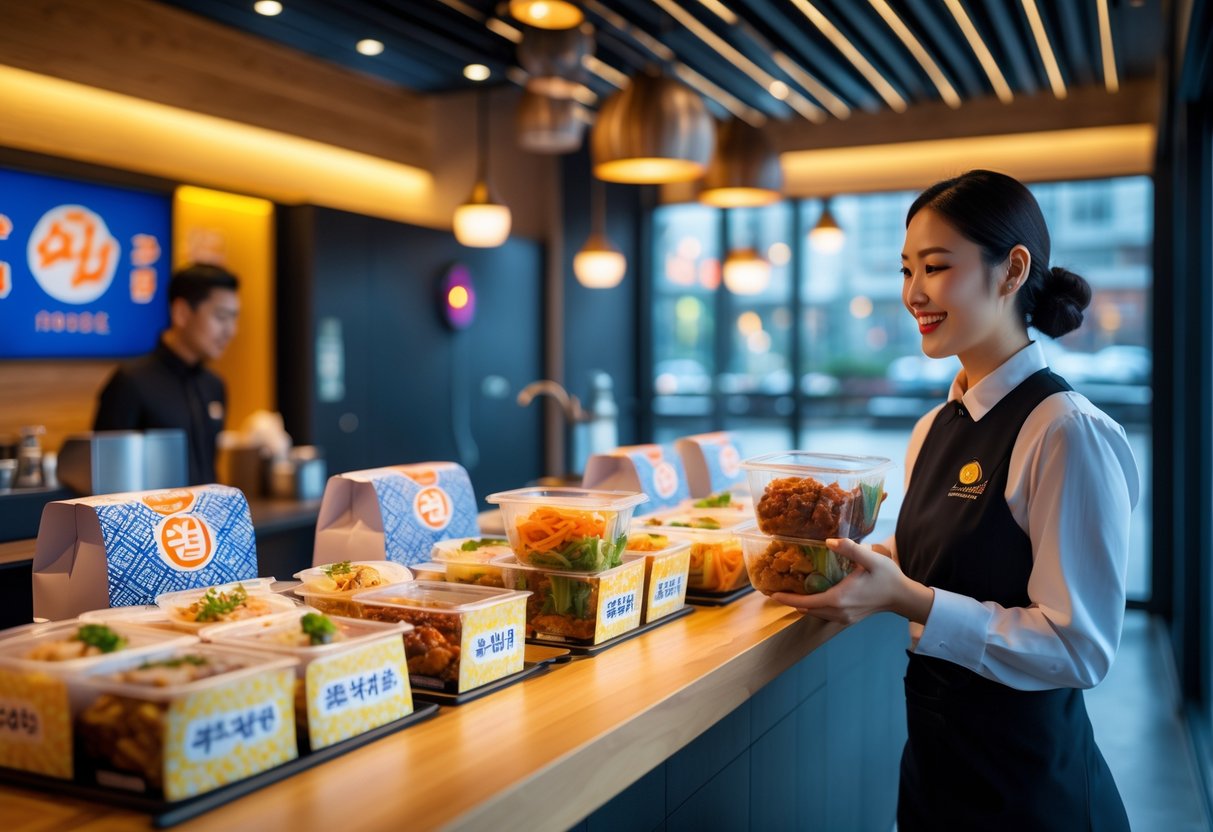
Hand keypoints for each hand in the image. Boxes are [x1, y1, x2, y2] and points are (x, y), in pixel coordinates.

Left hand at [770, 538, 933, 625]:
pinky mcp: (847, 619)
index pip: (806, 602)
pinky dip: (812, 607)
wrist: (902, 597)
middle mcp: (838, 612)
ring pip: (814, 614)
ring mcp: (843, 618)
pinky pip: (823, 615)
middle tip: (773, 590)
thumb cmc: (887, 577)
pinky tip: (808, 596)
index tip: (771, 592)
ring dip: (800, 604)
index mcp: (840, 598)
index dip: (787, 598)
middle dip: (789, 601)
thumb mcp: (870, 559)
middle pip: (806, 610)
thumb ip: (850, 549)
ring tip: (786, 592)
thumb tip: (828, 541)